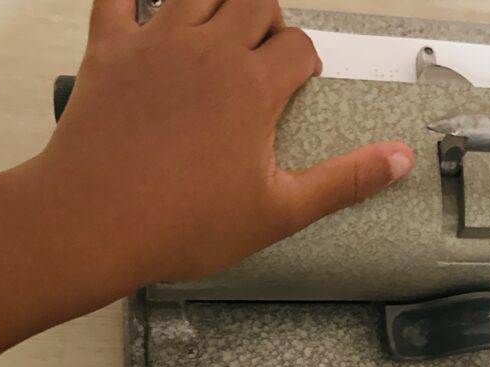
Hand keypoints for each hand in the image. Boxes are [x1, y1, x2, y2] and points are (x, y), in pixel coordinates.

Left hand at [39, 0, 414, 284]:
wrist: (94, 222)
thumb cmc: (179, 222)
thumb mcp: (280, 211)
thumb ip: (345, 180)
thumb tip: (396, 160)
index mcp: (253, 87)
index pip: (298, 46)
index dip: (306, 61)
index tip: (299, 81)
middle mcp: (208, 52)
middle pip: (253, 0)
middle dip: (268, 18)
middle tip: (265, 48)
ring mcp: (154, 44)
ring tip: (221, 25)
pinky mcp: (109, 50)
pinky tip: (142, 4)